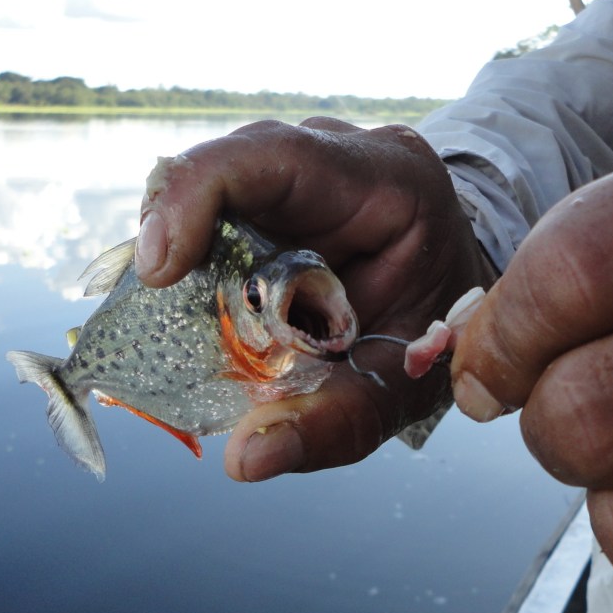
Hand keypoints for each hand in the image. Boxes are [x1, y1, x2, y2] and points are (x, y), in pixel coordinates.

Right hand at [136, 118, 495, 480]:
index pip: (277, 157)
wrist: (456, 293)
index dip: (196, 196)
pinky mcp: (279, 184)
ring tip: (186, 311)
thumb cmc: (440, 333)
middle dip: (179, 233)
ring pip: (214, 185)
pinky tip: (202, 299)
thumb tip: (244, 460)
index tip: (156, 270)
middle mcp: (343, 152)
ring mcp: (307, 160)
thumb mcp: (401, 386)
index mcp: (392, 181)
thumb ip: (334, 423)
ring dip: (186, 249)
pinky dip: (197, 255)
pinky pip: (219, 206)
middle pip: (230, 167)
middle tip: (160, 308)